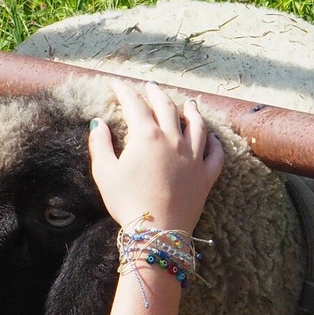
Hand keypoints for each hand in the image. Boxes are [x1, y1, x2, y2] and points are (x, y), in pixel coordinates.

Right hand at [88, 80, 223, 231]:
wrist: (157, 231)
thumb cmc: (127, 203)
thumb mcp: (104, 173)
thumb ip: (100, 145)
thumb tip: (98, 123)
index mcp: (146, 137)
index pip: (134, 104)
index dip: (124, 91)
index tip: (117, 84)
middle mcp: (173, 140)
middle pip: (166, 107)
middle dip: (157, 93)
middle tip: (150, 86)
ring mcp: (193, 157)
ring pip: (196, 125)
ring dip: (191, 111)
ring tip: (188, 103)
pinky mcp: (206, 175)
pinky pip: (215, 153)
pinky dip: (214, 142)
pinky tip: (213, 138)